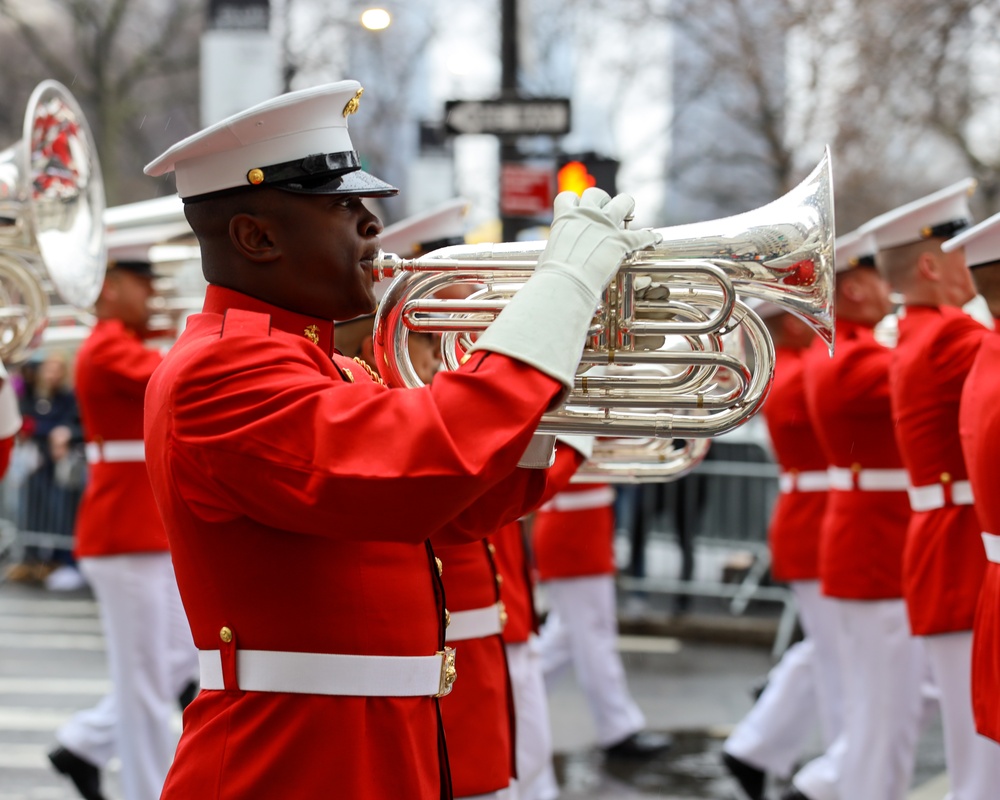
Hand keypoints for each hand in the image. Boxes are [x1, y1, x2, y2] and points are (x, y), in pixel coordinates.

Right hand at [538, 189, 660, 299]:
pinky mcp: (622, 241)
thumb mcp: (547, 255)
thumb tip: (552, 258)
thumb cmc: (552, 274)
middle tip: (604, 209)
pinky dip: (649, 238)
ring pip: (623, 202)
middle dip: (601, 200)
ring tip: (630, 210)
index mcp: (566, 217)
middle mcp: (586, 215)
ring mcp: (606, 226)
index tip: (576, 209)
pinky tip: (656, 238)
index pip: (568, 197)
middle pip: (596, 193)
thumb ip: (556, 249)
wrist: (566, 283)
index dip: (573, 202)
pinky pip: (641, 235)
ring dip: (627, 205)